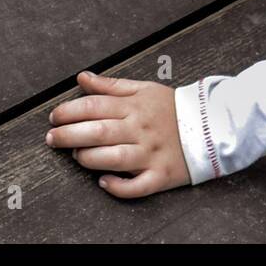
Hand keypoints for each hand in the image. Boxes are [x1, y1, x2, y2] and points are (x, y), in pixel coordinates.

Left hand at [46, 71, 191, 198]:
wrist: (212, 126)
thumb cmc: (172, 109)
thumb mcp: (144, 89)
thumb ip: (111, 86)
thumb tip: (82, 78)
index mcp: (136, 107)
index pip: (94, 106)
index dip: (68, 112)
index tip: (54, 118)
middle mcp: (142, 130)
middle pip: (98, 132)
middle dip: (68, 136)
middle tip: (52, 139)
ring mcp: (151, 154)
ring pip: (112, 159)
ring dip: (88, 159)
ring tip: (78, 156)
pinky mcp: (160, 175)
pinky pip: (136, 186)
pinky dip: (117, 187)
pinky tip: (104, 182)